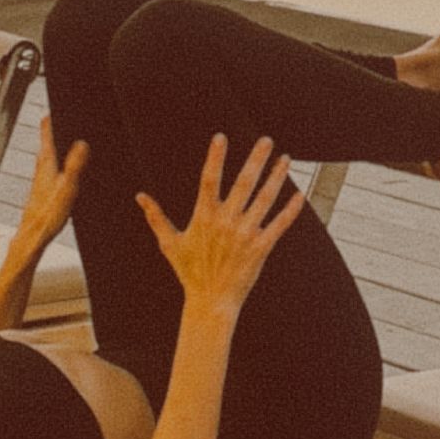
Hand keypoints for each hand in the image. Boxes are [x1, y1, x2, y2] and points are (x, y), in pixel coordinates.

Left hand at [11, 128, 89, 242]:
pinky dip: (53, 164)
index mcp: (47, 163)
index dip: (50, 120)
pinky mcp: (41, 192)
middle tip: (55, 120)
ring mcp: (39, 181)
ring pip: (45, 158)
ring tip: (58, 141)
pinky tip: (59, 173)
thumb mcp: (68, 186)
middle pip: (45, 144)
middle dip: (50, 132)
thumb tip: (81, 143)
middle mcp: (40, 169)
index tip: (53, 108)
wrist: (33, 235)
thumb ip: (75, 164)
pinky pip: (47, 171)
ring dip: (51, 148)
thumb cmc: (48, 214)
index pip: (46, 134)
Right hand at [138, 132, 303, 318]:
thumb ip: (156, 217)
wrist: (210, 301)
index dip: (215, 157)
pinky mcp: (261, 248)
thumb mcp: (169, 243)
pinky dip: (290, 210)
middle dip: (256, 159)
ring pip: (264, 199)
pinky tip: (299, 194)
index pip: (209, 179)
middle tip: (266, 139)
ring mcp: (245, 234)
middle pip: (243, 183)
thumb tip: (140, 196)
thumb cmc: (189, 272)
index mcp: (203, 216)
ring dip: (276, 177)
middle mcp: (226, 222)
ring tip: (285, 159)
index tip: (221, 137)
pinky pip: (279, 225)